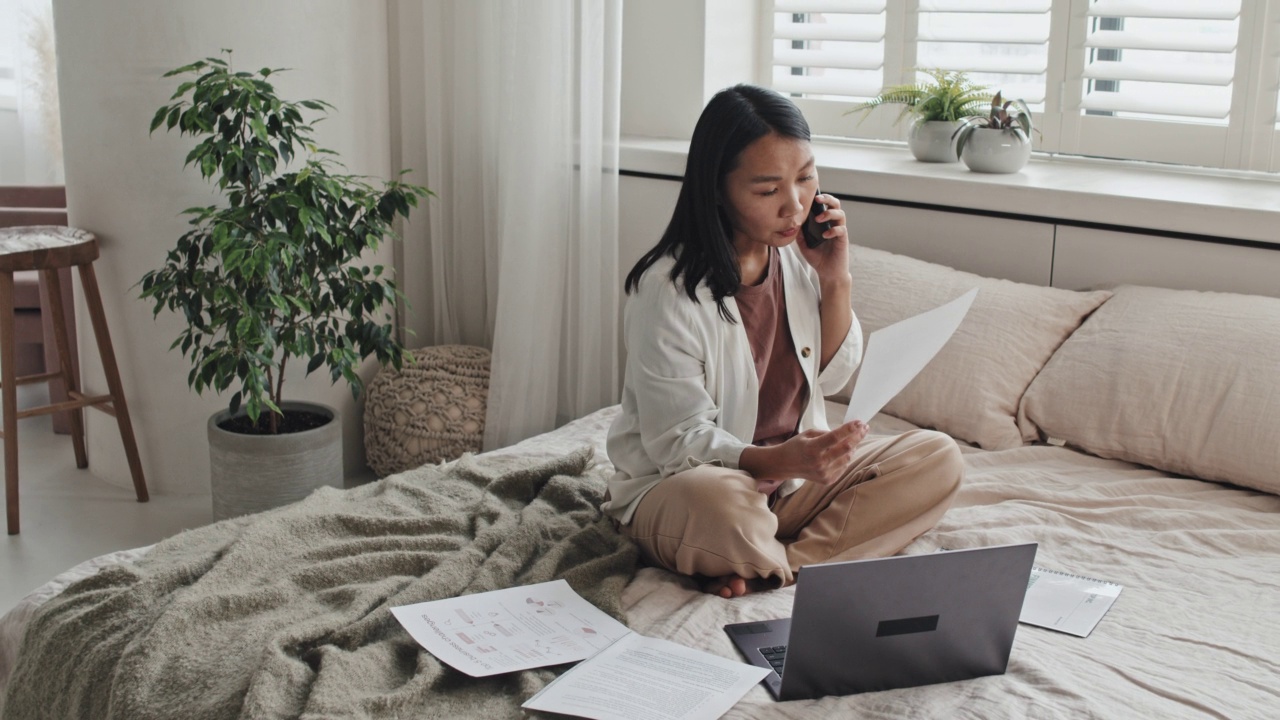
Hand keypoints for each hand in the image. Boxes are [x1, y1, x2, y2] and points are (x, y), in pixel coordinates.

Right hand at [741, 420, 868, 488]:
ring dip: (853, 447)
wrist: (784, 465)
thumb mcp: (808, 434)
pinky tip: (842, 452)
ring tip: (853, 439)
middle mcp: (819, 462)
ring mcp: (824, 473)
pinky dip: (845, 458)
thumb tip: (847, 433)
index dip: (850, 429)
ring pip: (848, 458)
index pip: (836, 437)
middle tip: (864, 428)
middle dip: (858, 436)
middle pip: (846, 448)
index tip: (859, 422)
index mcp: (812, 448)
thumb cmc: (797, 446)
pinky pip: (843, 467)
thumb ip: (827, 433)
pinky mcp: (827, 480)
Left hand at [795, 193, 850, 286]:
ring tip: (819, 219)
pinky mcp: (843, 240)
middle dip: (827, 199)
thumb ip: (800, 234)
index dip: (821, 198)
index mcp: (825, 223)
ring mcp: (839, 231)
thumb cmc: (818, 258)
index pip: (825, 205)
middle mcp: (833, 224)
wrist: (828, 273)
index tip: (811, 195)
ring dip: (829, 214)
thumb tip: (793, 222)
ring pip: (841, 214)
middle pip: (836, 205)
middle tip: (817, 200)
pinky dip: (833, 230)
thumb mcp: (804, 245)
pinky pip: (842, 230)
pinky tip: (825, 235)